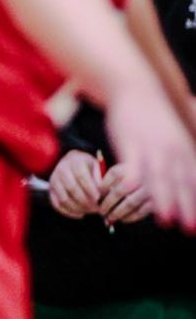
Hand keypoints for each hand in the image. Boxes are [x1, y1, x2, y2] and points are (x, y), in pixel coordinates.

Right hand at [48, 149, 101, 218]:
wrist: (69, 162)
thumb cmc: (86, 166)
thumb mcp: (95, 165)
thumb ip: (99, 176)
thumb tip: (101, 190)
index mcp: (75, 161)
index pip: (81, 176)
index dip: (90, 188)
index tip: (98, 198)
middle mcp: (62, 170)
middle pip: (72, 189)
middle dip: (85, 201)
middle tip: (96, 208)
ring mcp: (54, 181)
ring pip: (64, 199)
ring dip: (78, 208)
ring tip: (90, 211)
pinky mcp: (51, 191)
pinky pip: (57, 205)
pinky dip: (69, 212)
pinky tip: (80, 214)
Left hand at [98, 163, 152, 225]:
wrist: (164, 177)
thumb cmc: (141, 176)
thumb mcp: (128, 170)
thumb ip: (114, 178)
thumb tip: (98, 193)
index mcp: (134, 165)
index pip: (114, 174)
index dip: (103, 186)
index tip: (97, 195)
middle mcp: (142, 175)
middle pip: (119, 191)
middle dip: (107, 203)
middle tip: (101, 211)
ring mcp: (150, 189)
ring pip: (129, 203)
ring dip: (117, 213)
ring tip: (109, 217)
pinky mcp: (156, 201)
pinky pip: (140, 212)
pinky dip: (129, 217)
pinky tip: (122, 219)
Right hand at [106, 79, 195, 230]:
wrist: (137, 88)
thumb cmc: (155, 117)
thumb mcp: (177, 137)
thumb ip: (183, 159)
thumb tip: (188, 180)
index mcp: (184, 151)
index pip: (193, 182)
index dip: (195, 204)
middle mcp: (172, 151)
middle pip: (181, 183)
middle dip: (186, 207)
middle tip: (189, 229)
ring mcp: (151, 147)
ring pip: (159, 176)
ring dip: (163, 198)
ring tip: (165, 220)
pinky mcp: (130, 141)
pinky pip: (131, 161)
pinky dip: (131, 175)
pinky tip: (129, 189)